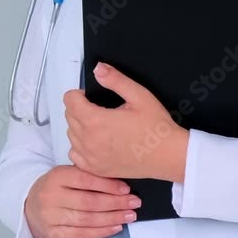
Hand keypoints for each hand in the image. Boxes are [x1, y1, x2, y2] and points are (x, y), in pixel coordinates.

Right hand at [24, 164, 141, 237]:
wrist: (32, 205)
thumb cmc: (58, 187)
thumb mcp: (67, 174)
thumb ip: (88, 175)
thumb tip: (121, 182)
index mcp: (57, 176)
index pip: (86, 180)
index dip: (108, 185)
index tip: (126, 189)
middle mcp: (51, 196)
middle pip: (88, 202)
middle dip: (115, 203)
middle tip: (134, 203)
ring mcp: (50, 216)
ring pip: (86, 219)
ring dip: (112, 218)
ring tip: (129, 216)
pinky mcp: (53, 233)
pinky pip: (80, 234)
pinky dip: (100, 232)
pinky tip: (115, 228)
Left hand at [63, 62, 188, 181]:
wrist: (168, 156)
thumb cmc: (156, 128)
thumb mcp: (139, 96)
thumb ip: (116, 80)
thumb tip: (99, 69)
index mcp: (96, 121)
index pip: (69, 100)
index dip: (80, 94)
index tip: (93, 97)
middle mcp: (89, 141)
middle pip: (69, 116)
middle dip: (80, 108)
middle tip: (101, 109)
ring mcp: (91, 157)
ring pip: (71, 134)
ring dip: (80, 126)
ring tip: (102, 125)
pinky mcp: (96, 169)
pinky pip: (75, 154)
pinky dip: (81, 146)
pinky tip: (97, 142)